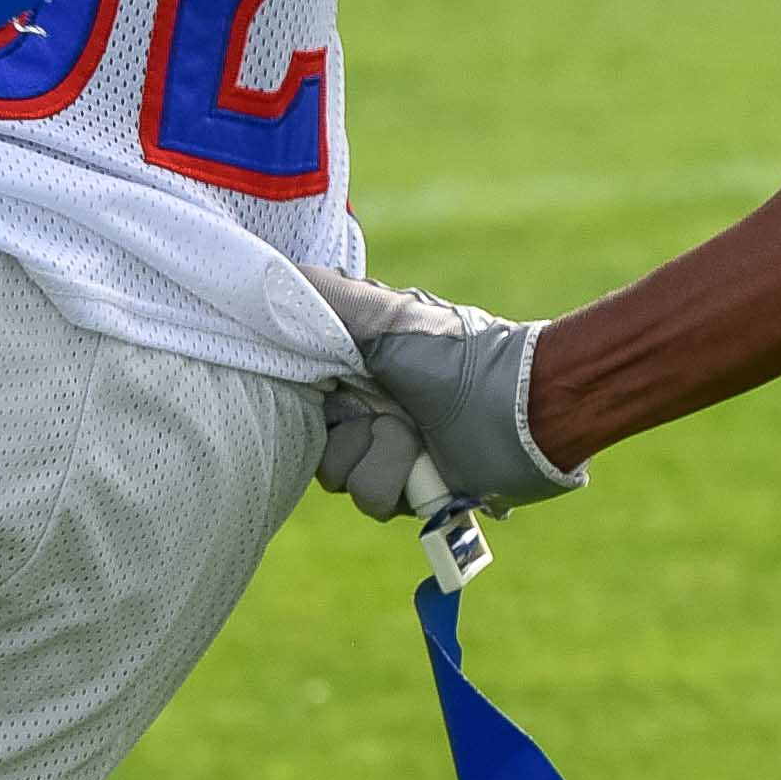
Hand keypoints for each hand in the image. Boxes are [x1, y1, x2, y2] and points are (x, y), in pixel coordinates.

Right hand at [300, 263, 584, 521]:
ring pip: (339, 477)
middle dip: (350, 430)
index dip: (309, 395)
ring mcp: (387, 450)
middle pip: (312, 441)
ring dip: (380, 457)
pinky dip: (401, 482)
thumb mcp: (384, 315)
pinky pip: (372, 500)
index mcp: (354, 364)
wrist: (521, 413)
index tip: (333, 385)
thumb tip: (259, 278)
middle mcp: (365, 407)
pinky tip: (428, 463)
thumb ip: (319, 299)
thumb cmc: (455, 355)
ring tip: (416, 435)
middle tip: (387, 408)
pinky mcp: (410, 489)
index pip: (296, 391)